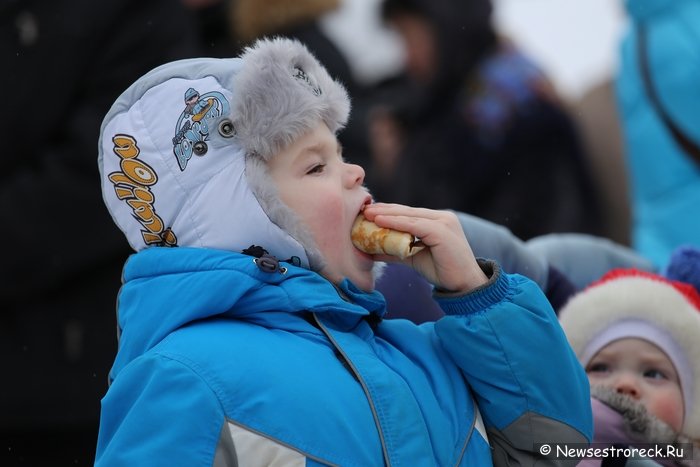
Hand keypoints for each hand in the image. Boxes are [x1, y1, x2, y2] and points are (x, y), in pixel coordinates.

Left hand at [362, 203, 488, 293]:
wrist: (464, 285)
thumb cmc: (442, 271)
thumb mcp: (413, 258)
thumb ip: (395, 252)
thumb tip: (373, 251)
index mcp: (438, 221)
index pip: (409, 213)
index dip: (388, 212)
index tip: (369, 213)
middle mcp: (442, 217)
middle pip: (407, 211)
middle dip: (384, 210)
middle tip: (364, 210)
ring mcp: (443, 222)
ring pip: (409, 216)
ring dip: (387, 214)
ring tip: (368, 215)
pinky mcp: (442, 231)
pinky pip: (414, 225)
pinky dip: (396, 223)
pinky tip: (380, 222)